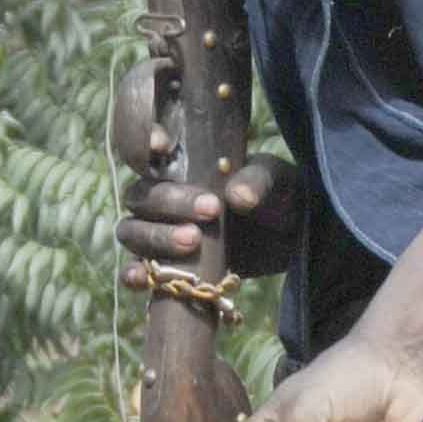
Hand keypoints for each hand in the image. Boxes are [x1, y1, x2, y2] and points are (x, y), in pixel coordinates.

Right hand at [118, 142, 302, 288]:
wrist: (290, 242)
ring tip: (193, 241)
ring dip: (156, 237)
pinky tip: (141, 279)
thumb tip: (237, 195)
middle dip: (169, 203)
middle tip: (211, 210)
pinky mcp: (165, 268)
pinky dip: (132, 274)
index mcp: (182, 166)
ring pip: (132, 231)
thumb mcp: (277, 182)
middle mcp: (162, 198)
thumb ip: (258, 181)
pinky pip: (135, 272)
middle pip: (140, 196)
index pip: (147, 152)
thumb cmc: (280, 198)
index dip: (141, 143)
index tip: (161, 144)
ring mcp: (160, 233)